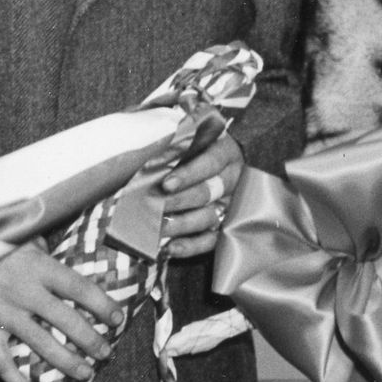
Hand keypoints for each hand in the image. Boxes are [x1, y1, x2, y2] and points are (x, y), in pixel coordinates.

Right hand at [0, 241, 121, 381]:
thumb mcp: (25, 239)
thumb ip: (48, 253)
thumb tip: (77, 262)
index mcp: (38, 267)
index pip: (79, 288)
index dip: (102, 305)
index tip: (119, 318)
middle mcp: (23, 291)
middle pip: (66, 321)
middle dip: (91, 340)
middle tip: (106, 354)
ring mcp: (3, 312)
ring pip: (41, 345)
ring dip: (66, 363)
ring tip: (85, 374)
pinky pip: (2, 363)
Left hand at [157, 130, 244, 259]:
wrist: (226, 157)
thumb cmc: (200, 143)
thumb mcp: (194, 133)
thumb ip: (177, 139)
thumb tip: (150, 145)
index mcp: (225, 152)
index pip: (209, 163)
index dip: (188, 174)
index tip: (166, 183)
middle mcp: (231, 179)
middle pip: (207, 192)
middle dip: (178, 201)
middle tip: (154, 206)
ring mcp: (229, 204)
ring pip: (207, 217)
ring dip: (181, 224)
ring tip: (158, 227)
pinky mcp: (224, 225)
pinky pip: (210, 240)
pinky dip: (190, 246)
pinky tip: (170, 247)